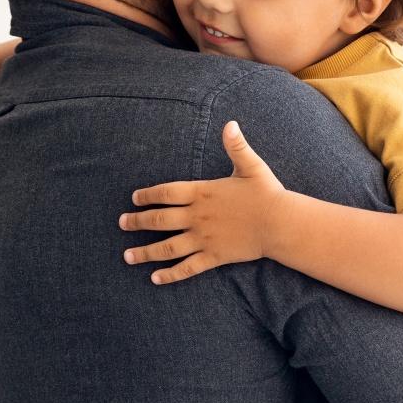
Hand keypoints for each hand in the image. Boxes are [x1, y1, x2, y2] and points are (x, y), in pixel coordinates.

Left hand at [119, 121, 286, 283]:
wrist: (281, 224)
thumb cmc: (267, 193)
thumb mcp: (250, 166)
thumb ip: (236, 146)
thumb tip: (230, 123)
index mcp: (202, 193)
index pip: (166, 193)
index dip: (147, 195)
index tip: (134, 199)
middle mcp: (197, 217)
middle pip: (159, 219)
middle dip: (137, 222)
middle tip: (121, 224)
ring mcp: (204, 239)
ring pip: (167, 247)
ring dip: (145, 252)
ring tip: (127, 256)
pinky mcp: (214, 257)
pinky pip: (187, 268)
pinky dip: (170, 275)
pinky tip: (155, 279)